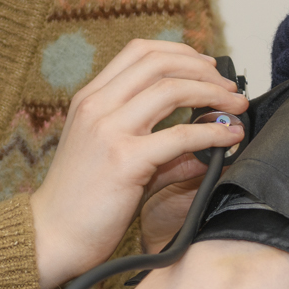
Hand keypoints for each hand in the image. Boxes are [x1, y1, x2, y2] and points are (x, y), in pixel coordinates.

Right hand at [30, 40, 245, 288]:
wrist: (51, 236)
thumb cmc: (83, 202)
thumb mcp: (118, 159)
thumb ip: (162, 148)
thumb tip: (209, 143)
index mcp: (90, 99)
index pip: (139, 52)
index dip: (180, 52)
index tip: (207, 66)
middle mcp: (96, 106)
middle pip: (159, 63)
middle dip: (203, 70)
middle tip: (229, 87)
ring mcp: (108, 130)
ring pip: (171, 90)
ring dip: (214, 94)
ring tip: (236, 107)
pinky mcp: (124, 160)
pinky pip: (180, 136)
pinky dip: (213, 132)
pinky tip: (229, 139)